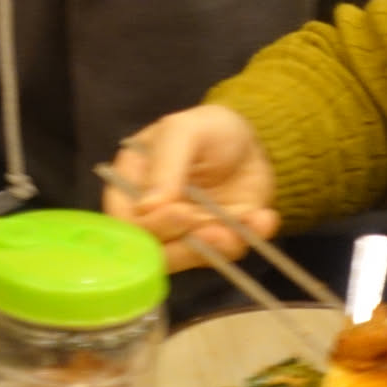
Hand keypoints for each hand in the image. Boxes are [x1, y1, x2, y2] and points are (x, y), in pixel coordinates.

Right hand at [103, 106, 280, 271]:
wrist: (254, 141)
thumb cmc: (209, 128)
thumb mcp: (184, 131)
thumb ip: (165, 164)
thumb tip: (147, 207)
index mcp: (129, 184)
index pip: (124, 220)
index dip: (148, 226)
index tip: (181, 213)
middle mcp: (150, 214)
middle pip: (153, 249)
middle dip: (187, 244)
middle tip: (218, 230)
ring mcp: (181, 233)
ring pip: (189, 258)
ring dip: (217, 247)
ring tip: (246, 222)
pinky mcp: (212, 242)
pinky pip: (223, 255)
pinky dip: (245, 240)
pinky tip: (262, 218)